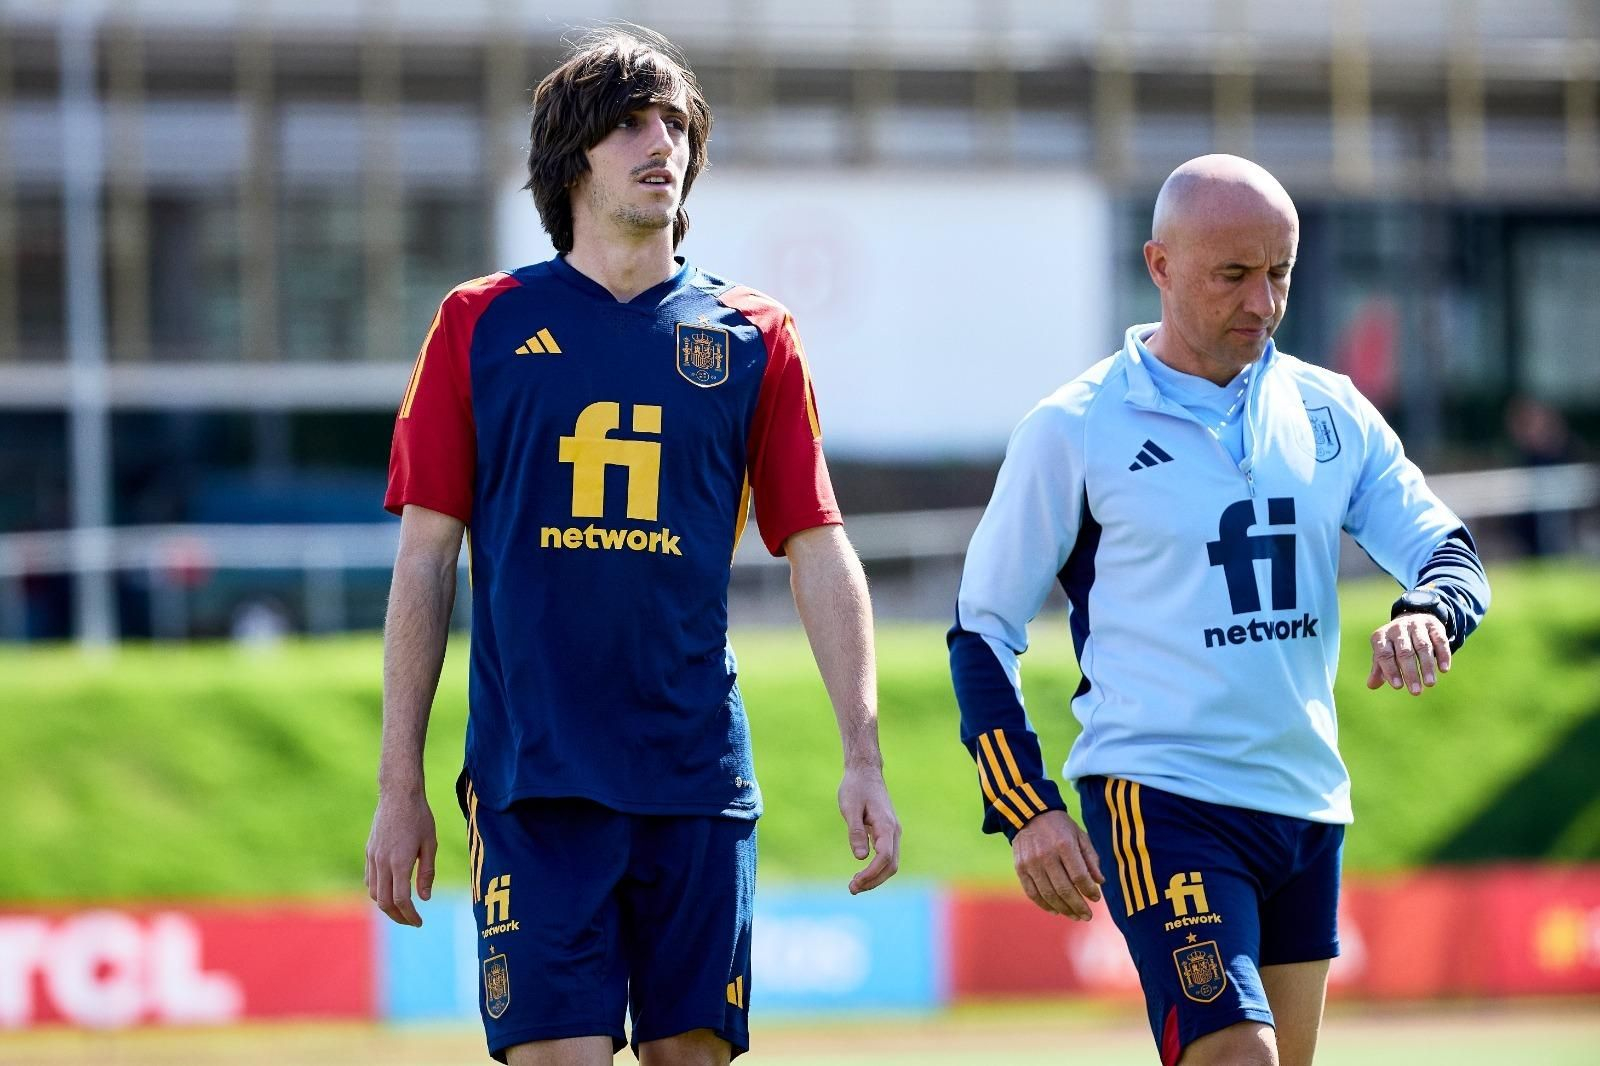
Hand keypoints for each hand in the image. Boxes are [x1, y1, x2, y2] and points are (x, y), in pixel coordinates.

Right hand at [364, 787, 437, 926]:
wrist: (398, 795)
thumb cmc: (419, 817)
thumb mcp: (430, 844)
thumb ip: (427, 873)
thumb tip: (425, 898)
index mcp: (400, 862)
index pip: (401, 899)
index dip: (410, 915)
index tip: (419, 922)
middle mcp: (383, 862)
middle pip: (385, 902)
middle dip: (398, 916)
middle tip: (411, 921)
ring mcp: (373, 858)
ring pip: (374, 893)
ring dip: (386, 906)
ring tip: (402, 910)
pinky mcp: (369, 852)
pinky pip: (370, 880)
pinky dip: (378, 892)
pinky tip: (389, 892)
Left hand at [838, 763, 900, 894]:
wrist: (865, 772)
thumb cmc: (856, 788)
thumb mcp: (850, 808)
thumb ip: (856, 832)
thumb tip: (860, 857)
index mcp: (886, 825)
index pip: (884, 857)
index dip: (871, 873)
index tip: (855, 882)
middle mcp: (894, 831)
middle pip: (891, 865)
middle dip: (874, 881)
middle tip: (852, 889)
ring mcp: (893, 832)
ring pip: (891, 863)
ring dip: (875, 877)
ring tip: (855, 886)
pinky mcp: (887, 832)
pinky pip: (887, 856)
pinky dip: (877, 869)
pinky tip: (862, 873)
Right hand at [1012, 809, 1103, 920]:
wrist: (1030, 814)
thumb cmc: (1060, 827)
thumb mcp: (1080, 836)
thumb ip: (1091, 858)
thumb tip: (1100, 882)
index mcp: (1064, 845)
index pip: (1079, 876)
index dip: (1089, 891)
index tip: (1096, 898)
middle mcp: (1046, 855)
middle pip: (1064, 889)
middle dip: (1078, 906)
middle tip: (1088, 916)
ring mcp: (1031, 863)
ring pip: (1048, 894)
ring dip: (1063, 909)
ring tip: (1075, 916)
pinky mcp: (1020, 868)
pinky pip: (1032, 893)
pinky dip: (1044, 905)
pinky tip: (1056, 911)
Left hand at [1366, 613, 1450, 695]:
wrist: (1412, 618)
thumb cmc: (1395, 643)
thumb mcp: (1384, 653)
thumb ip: (1379, 668)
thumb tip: (1371, 685)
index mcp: (1382, 636)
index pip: (1384, 654)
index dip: (1391, 670)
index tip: (1398, 687)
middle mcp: (1398, 629)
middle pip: (1405, 652)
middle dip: (1410, 673)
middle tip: (1416, 691)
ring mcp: (1416, 625)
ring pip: (1423, 646)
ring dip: (1427, 666)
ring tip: (1430, 684)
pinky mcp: (1434, 625)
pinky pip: (1440, 640)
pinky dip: (1443, 655)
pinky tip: (1444, 669)